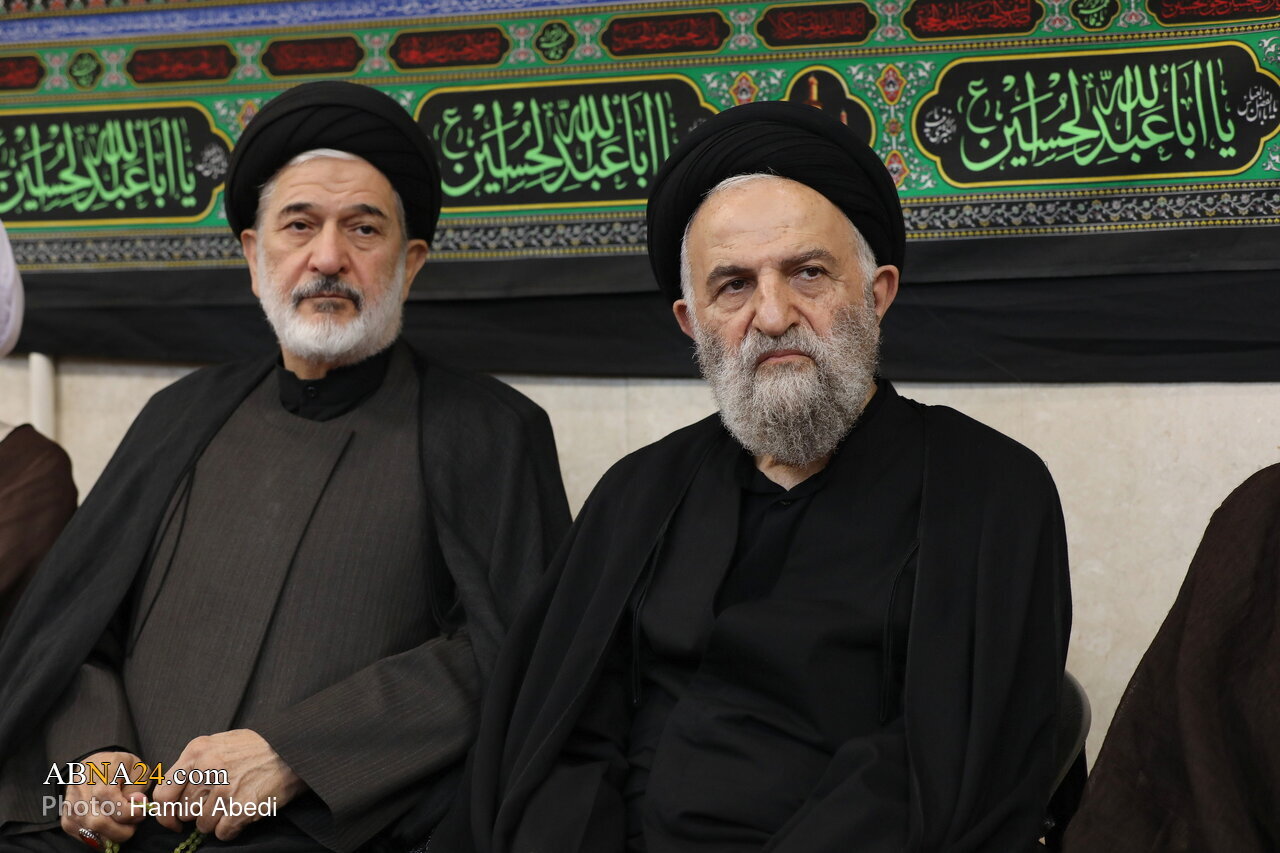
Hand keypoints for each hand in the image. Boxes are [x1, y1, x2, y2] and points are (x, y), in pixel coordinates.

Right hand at [60, 750, 147, 847]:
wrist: (93, 765)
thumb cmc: (118, 766)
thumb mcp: (136, 768)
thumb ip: (138, 787)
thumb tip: (136, 804)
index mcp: (100, 775)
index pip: (110, 800)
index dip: (128, 811)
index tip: (140, 811)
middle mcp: (81, 792)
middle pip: (100, 822)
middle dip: (123, 829)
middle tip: (134, 823)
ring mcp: (71, 808)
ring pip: (92, 833)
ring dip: (113, 835)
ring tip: (123, 825)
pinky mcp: (67, 820)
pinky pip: (85, 837)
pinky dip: (101, 837)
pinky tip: (111, 827)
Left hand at [151, 729, 306, 840]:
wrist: (294, 749)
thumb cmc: (258, 747)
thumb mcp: (220, 742)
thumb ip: (194, 763)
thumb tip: (173, 793)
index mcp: (197, 752)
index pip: (163, 794)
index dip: (165, 813)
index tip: (174, 820)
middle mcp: (207, 769)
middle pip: (185, 812)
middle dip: (199, 812)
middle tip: (219, 802)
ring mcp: (225, 789)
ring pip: (203, 825)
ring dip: (218, 821)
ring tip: (235, 804)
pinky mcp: (242, 807)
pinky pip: (223, 833)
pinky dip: (232, 828)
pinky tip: (244, 812)